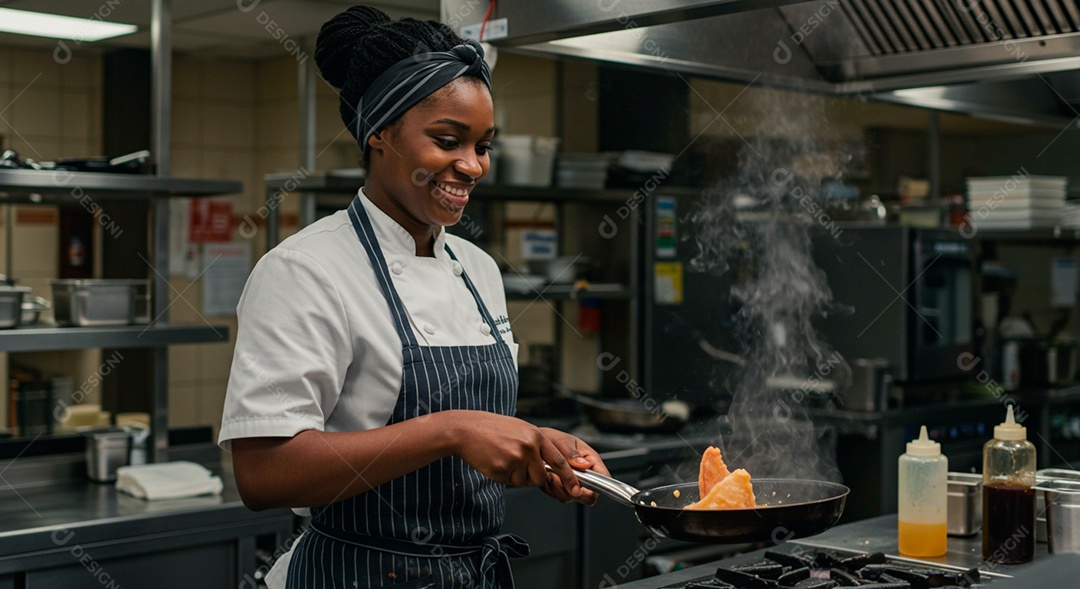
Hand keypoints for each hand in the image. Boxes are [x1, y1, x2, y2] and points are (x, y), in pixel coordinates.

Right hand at [444, 412, 582, 495]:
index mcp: (536, 436)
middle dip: (533, 476)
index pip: (559, 460)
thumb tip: (554, 465)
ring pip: (525, 482)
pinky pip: (510, 483)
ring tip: (504, 458)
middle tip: (517, 462)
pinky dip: (504, 477)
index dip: (570, 477)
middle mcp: (528, 447)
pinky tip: (496, 462)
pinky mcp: (502, 470)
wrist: (468, 430)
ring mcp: (515, 459)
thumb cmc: (494, 429)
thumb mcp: (522, 430)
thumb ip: (539, 446)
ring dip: (516, 476)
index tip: (576, 489)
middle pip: (542, 477)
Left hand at [536, 428, 608, 505]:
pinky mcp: (561, 488)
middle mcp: (584, 474)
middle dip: (573, 490)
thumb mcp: (563, 442)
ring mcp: (573, 483)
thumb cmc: (552, 439)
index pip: (603, 479)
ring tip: (550, 474)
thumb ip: (573, 454)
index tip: (580, 486)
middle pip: (589, 495)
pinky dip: (551, 489)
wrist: (535, 443)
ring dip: (559, 488)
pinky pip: (559, 496)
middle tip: (559, 478)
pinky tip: (547, 476)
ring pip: (572, 497)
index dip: (596, 486)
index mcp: (591, 460)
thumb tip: (585, 465)